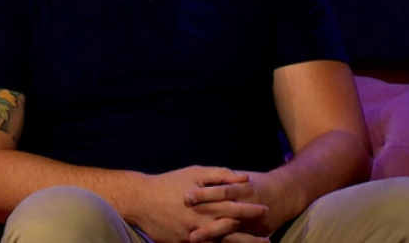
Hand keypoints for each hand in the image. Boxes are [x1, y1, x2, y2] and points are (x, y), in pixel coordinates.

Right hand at [134, 166, 267, 242]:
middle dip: (251, 236)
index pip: (235, 208)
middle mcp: (202, 222)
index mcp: (206, 203)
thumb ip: (220, 175)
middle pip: (232, 231)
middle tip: (268, 240)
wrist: (141, 200)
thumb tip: (244, 178)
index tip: (266, 210)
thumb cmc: (169, 183)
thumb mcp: (195, 173)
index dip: (251, 210)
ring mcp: (192, 236)